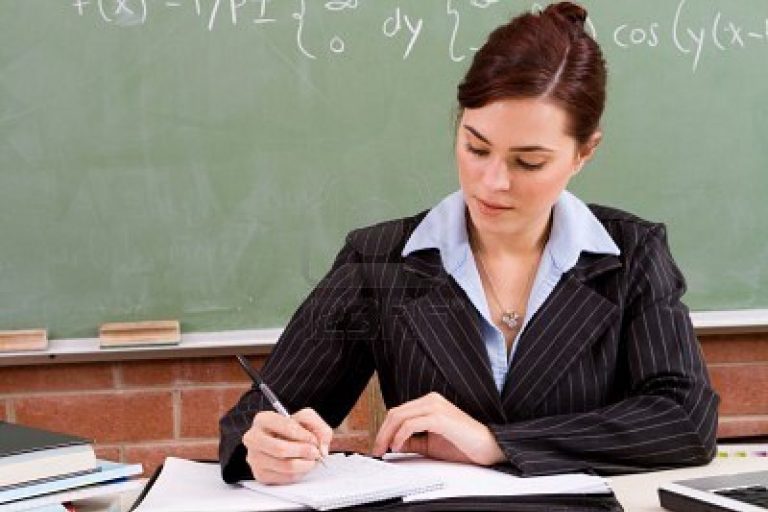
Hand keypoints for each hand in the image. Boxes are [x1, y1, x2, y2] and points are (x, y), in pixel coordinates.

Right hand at [243, 408, 331, 483]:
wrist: (286, 442)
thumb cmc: (293, 429)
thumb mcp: (308, 420)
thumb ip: (319, 427)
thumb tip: (321, 448)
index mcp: (263, 419)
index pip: (286, 426)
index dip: (304, 435)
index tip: (313, 439)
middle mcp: (253, 438)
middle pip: (281, 449)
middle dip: (303, 451)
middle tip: (315, 452)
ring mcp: (254, 458)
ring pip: (284, 465)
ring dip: (304, 464)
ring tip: (310, 459)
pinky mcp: (260, 474)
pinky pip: (284, 478)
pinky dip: (298, 473)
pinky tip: (301, 466)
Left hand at [371, 392, 504, 465]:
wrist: (487, 448)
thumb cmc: (462, 445)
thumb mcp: (430, 444)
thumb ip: (412, 441)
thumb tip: (393, 443)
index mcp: (429, 403)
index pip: (398, 412)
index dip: (384, 429)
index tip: (378, 446)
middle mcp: (431, 400)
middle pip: (395, 413)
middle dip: (382, 432)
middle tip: (376, 450)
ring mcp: (435, 406)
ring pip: (400, 416)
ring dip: (387, 435)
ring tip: (384, 450)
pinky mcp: (440, 417)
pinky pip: (411, 424)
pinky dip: (400, 435)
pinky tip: (397, 446)